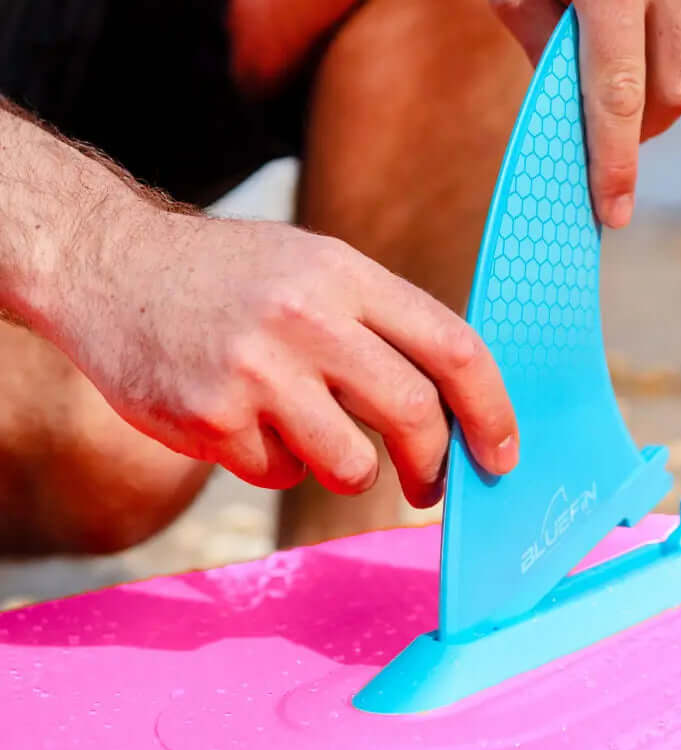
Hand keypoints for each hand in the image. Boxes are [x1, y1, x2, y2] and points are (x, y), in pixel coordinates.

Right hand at [57, 208, 518, 507]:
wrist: (109, 267)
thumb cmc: (228, 276)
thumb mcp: (312, 266)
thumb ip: (379, 323)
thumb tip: (453, 405)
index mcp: (344, 273)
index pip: (452, 345)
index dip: (491, 408)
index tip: (501, 452)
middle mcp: (306, 317)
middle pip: (414, 413)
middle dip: (434, 463)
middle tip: (430, 483)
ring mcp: (255, 369)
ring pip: (349, 462)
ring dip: (345, 465)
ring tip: (306, 429)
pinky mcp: (210, 418)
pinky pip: (278, 473)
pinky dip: (276, 461)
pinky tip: (241, 419)